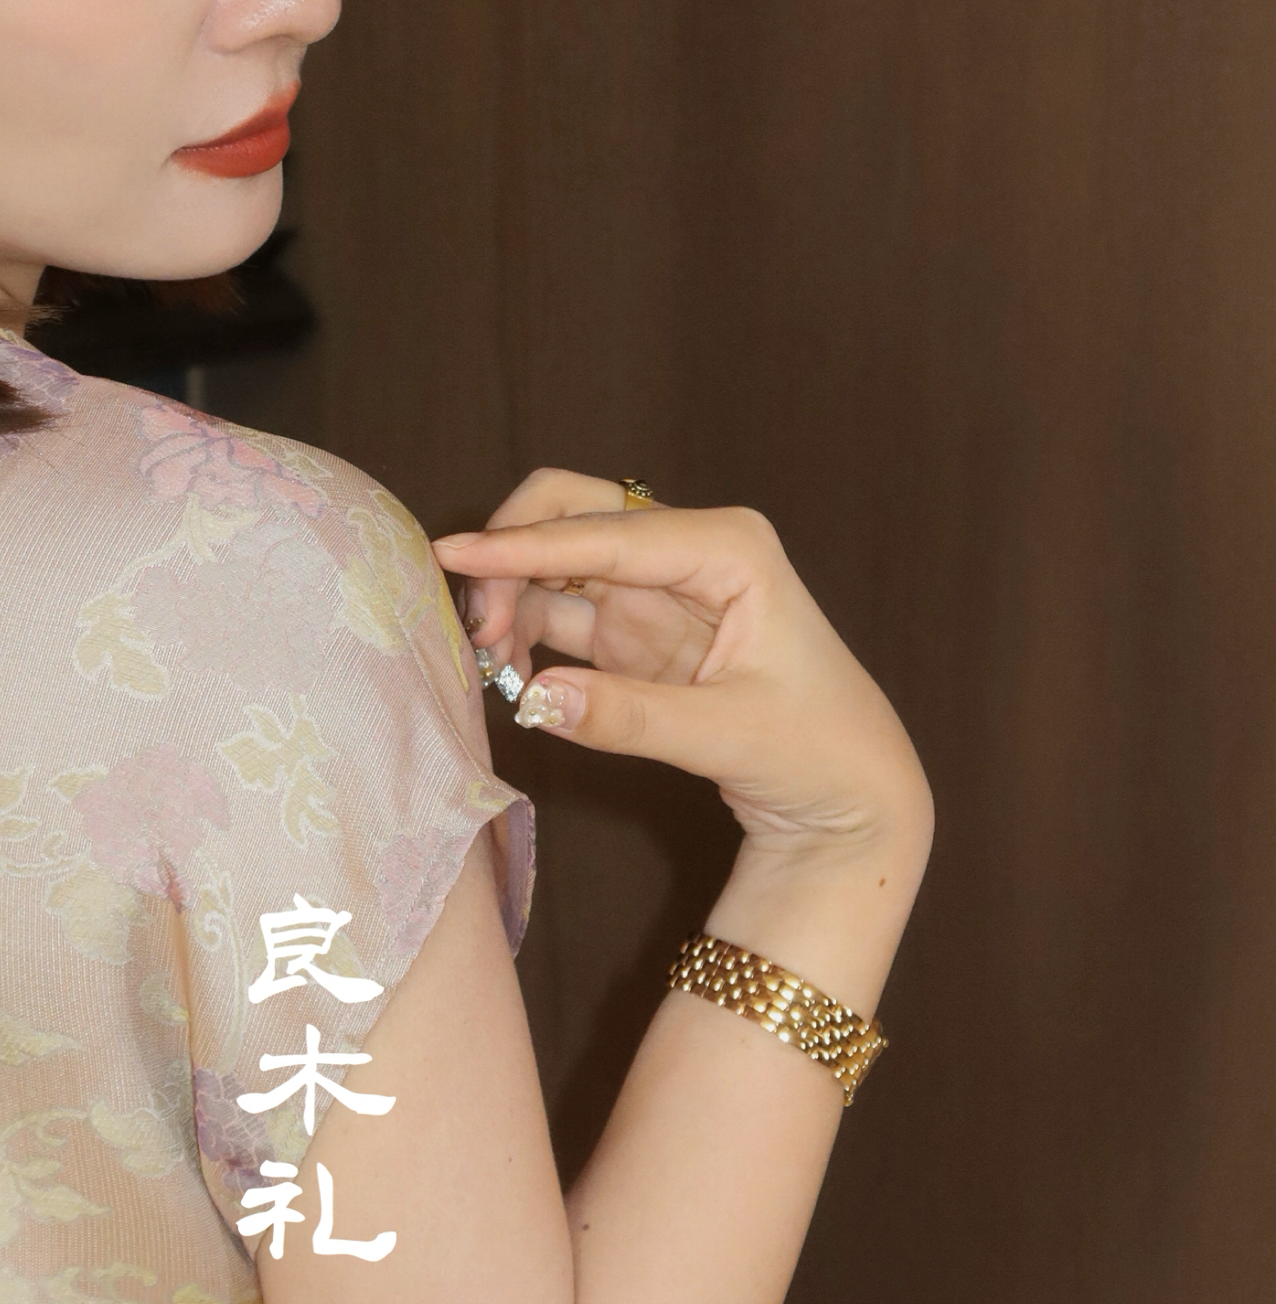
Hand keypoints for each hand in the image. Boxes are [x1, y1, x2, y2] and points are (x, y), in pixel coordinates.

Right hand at [433, 468, 932, 870]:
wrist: (851, 792)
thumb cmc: (817, 750)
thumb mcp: (728, 736)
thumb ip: (629, 718)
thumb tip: (533, 700)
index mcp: (729, 547)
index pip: (609, 531)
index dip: (525, 544)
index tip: (452, 554)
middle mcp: (689, 549)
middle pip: (573, 511)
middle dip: (513, 554)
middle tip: (480, 628)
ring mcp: (658, 586)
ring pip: (556, 560)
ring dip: (511, 597)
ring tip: (491, 664)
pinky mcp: (636, 627)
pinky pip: (559, 609)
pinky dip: (525, 631)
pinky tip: (514, 676)